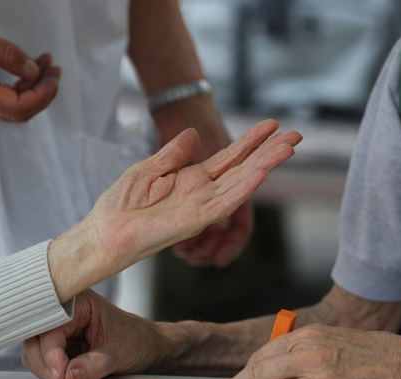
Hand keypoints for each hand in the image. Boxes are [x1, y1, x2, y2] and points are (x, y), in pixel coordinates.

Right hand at [0, 15, 59, 120]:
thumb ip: (8, 55)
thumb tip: (35, 72)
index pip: (18, 107)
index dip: (42, 95)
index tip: (53, 76)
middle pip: (20, 113)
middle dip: (44, 94)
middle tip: (55, 70)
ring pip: (15, 108)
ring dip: (36, 90)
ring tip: (48, 66)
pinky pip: (7, 101)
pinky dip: (24, 88)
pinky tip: (32, 70)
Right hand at [22, 289, 166, 378]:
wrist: (147, 345)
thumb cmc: (136, 339)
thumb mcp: (118, 353)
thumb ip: (93, 365)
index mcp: (77, 303)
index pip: (50, 329)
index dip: (51, 354)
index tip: (61, 377)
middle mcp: (62, 313)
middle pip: (35, 342)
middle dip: (48, 368)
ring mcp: (58, 331)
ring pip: (36, 355)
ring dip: (51, 374)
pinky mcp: (59, 347)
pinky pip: (45, 364)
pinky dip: (56, 377)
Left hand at [47, 119, 301, 300]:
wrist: (104, 230)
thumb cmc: (121, 204)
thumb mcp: (148, 168)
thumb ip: (173, 153)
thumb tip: (194, 134)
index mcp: (192, 179)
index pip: (229, 157)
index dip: (251, 141)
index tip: (273, 125)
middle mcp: (202, 193)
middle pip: (243, 168)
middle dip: (269, 152)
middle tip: (296, 135)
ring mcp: (201, 207)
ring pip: (240, 184)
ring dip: (265, 166)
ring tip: (288, 148)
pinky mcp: (194, 220)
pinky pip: (223, 204)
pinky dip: (242, 189)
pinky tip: (261, 174)